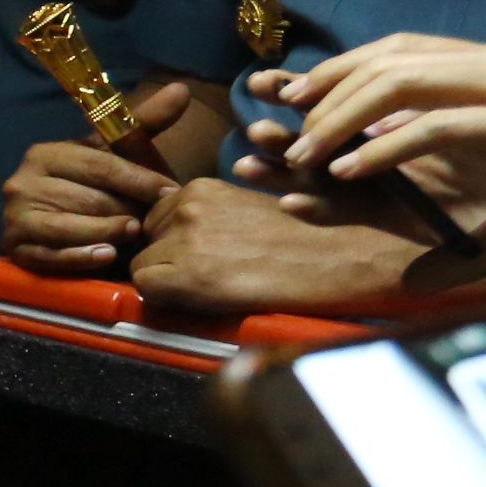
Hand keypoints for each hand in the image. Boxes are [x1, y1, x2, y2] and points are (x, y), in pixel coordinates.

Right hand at [1, 82, 193, 274]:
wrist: (48, 225)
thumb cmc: (89, 186)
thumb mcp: (111, 154)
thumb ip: (144, 123)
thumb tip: (182, 89)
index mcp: (45, 154)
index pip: (99, 165)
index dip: (138, 179)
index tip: (170, 192)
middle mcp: (22, 182)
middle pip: (88, 198)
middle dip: (124, 210)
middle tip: (151, 221)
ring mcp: (16, 218)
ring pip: (71, 227)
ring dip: (107, 233)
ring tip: (131, 236)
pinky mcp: (16, 250)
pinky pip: (53, 256)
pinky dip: (82, 257)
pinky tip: (106, 256)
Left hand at [129, 176, 432, 312]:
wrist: (343, 260)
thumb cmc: (311, 234)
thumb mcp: (253, 204)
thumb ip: (215, 210)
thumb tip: (180, 226)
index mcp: (202, 187)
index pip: (157, 215)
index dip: (173, 239)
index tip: (204, 254)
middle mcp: (187, 206)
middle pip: (145, 237)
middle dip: (166, 254)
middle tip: (209, 271)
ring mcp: (185, 239)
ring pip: (143, 263)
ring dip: (168, 277)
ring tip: (213, 285)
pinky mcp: (188, 274)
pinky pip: (146, 288)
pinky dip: (168, 298)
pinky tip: (206, 299)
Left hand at [243, 39, 485, 261]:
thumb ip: (478, 237)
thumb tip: (422, 273)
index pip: (411, 55)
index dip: (347, 74)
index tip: (296, 104)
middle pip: (395, 58)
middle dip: (326, 86)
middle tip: (276, 118)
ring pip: (407, 81)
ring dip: (342, 116)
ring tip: (301, 153)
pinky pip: (445, 124)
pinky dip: (387, 146)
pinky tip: (349, 171)